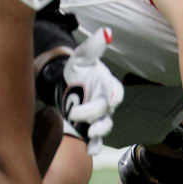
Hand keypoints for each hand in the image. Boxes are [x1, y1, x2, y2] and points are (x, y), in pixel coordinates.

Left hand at [56, 28, 123, 152]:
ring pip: (104, 126)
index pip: (116, 91)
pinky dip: (95, 146)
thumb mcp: (82, 57)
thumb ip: (94, 47)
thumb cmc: (78, 71)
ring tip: (90, 133)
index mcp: (108, 86)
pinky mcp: (90, 129)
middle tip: (75, 113)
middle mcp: (107, 103)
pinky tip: (90, 152)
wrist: (66, 86)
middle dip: (93, 113)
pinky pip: (96, 140)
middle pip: (106, 110)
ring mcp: (100, 117)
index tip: (111, 99)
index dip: (114, 95)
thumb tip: (106, 32)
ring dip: (99, 132)